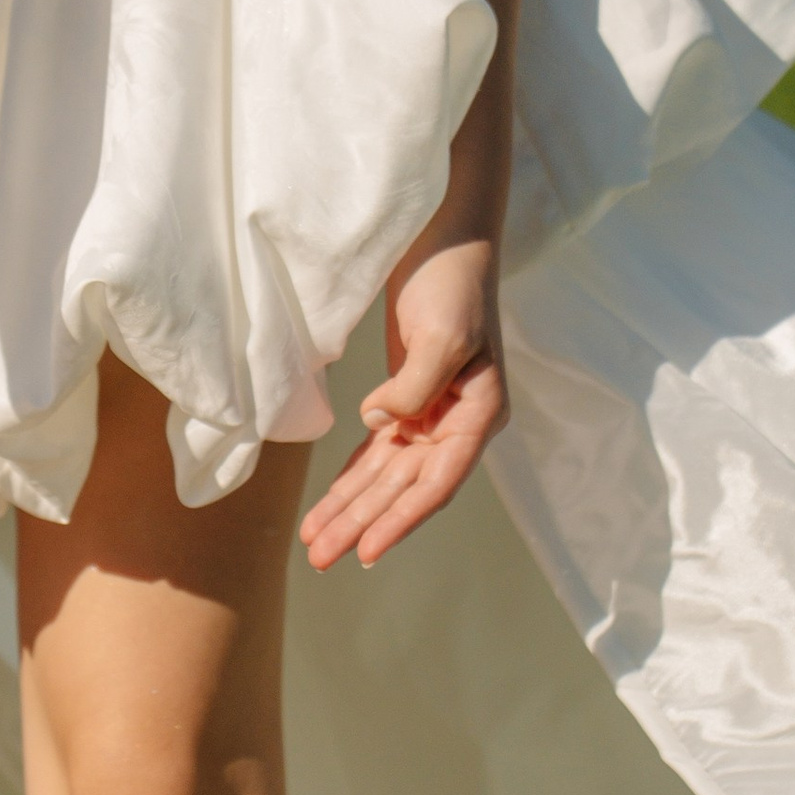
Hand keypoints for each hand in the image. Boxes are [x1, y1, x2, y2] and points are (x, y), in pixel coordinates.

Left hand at [298, 229, 507, 573]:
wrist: (444, 236)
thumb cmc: (452, 280)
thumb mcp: (440, 333)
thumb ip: (414, 386)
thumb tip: (379, 424)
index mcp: (479, 413)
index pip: (438, 481)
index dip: (402, 519)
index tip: (368, 551)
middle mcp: (457, 424)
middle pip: (405, 488)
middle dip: (364, 524)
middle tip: (323, 559)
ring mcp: (431, 414)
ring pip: (386, 476)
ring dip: (352, 509)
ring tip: (316, 546)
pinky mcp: (405, 400)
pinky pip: (376, 452)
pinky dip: (352, 479)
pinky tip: (328, 508)